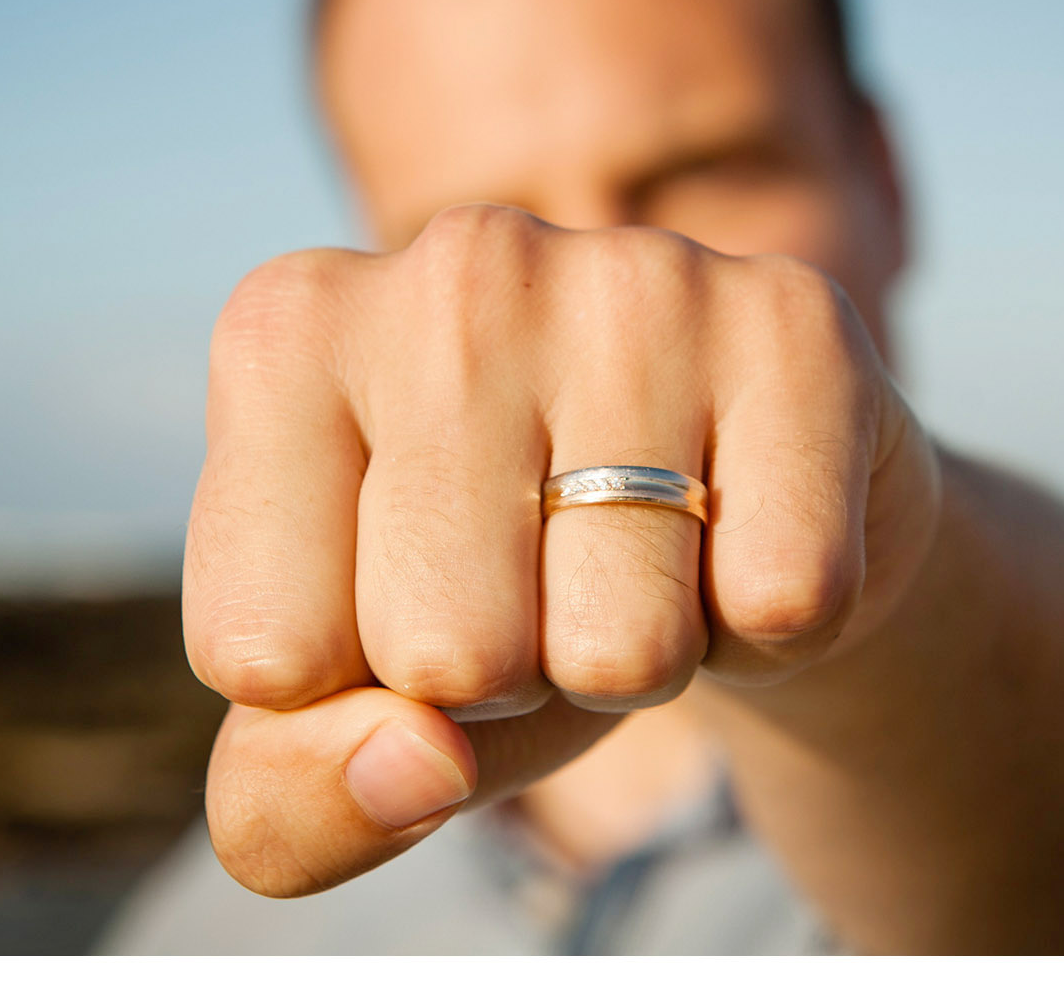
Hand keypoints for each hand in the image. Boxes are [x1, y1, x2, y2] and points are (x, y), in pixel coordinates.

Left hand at [183, 204, 941, 896]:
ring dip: (638, 661)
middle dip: (506, 681)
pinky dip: (767, 625)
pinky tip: (736, 530)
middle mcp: (453, 264)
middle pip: (447, 654)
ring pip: (625, 647)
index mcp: (287, 332)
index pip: (268, 657)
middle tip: (539, 584)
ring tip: (639, 556)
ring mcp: (635, 273)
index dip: (352, 691)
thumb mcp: (344, 717)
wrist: (718, 496)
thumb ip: (289, 801)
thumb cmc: (493, 595)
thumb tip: (415, 764)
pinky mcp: (796, 319)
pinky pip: (782, 601)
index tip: (399, 599)